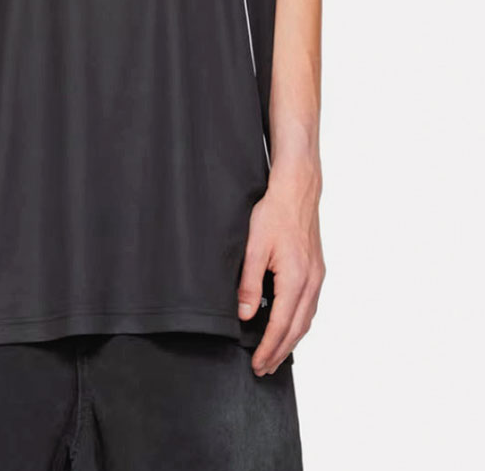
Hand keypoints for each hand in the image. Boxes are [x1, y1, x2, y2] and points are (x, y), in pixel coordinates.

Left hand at [239, 161, 324, 375]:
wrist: (297, 193)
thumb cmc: (273, 215)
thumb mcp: (254, 248)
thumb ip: (249, 283)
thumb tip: (245, 314)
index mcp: (296, 279)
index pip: (281, 324)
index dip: (269, 347)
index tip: (257, 363)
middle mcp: (312, 283)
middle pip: (297, 329)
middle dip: (279, 352)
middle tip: (264, 369)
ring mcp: (317, 278)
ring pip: (306, 320)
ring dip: (291, 341)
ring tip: (275, 357)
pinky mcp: (317, 272)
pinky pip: (310, 307)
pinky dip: (299, 324)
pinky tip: (290, 329)